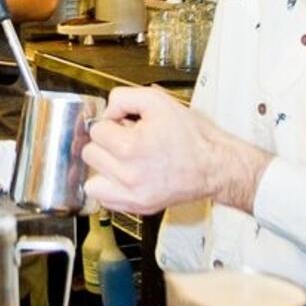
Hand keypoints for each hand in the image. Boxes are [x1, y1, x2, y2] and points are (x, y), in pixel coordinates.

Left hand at [81, 85, 272, 214]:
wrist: (214, 166)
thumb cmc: (191, 136)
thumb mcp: (158, 101)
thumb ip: (123, 98)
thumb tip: (106, 112)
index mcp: (131, 147)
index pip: (97, 130)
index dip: (113, 123)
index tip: (127, 125)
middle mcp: (129, 175)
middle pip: (91, 153)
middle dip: (107, 144)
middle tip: (128, 141)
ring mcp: (133, 195)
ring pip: (92, 179)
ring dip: (105, 166)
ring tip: (126, 159)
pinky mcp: (137, 207)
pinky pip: (104, 199)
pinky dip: (110, 188)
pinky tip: (126, 176)